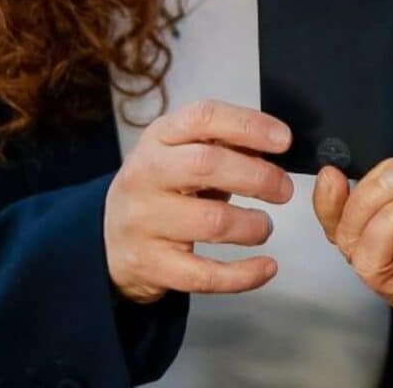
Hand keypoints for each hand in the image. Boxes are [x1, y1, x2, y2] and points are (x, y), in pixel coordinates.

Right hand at [105, 100, 293, 303]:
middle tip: (284, 189)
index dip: (248, 126)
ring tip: (264, 227)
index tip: (283, 139)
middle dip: (258, 177)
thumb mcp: (181, 154)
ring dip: (252, 225)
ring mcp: (145, 222)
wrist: (109, 240)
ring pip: (212, 222)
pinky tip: (266, 267)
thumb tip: (276, 147)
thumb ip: (223, 146)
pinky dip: (245, 274)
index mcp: (159, 139)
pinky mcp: (152, 265)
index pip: (203, 117)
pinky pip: (206, 275)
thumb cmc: (161, 191)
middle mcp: (146, 175)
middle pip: (207, 166)